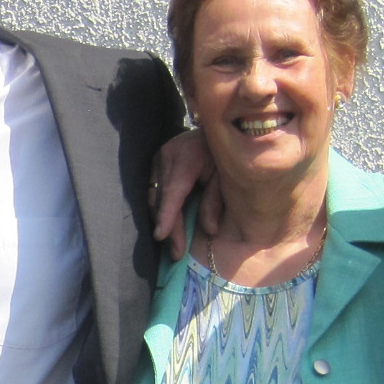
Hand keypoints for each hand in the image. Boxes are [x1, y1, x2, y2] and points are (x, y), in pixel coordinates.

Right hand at [149, 130, 219, 259]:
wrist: (222, 130)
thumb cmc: (228, 155)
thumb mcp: (227, 177)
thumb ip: (216, 202)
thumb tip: (209, 230)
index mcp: (187, 155)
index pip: (174, 190)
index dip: (167, 215)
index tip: (160, 235)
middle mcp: (168, 154)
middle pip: (162, 198)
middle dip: (169, 227)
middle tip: (177, 253)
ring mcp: (158, 158)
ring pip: (155, 196)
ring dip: (163, 220)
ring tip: (174, 244)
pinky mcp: (156, 163)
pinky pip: (155, 191)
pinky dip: (162, 209)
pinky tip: (170, 227)